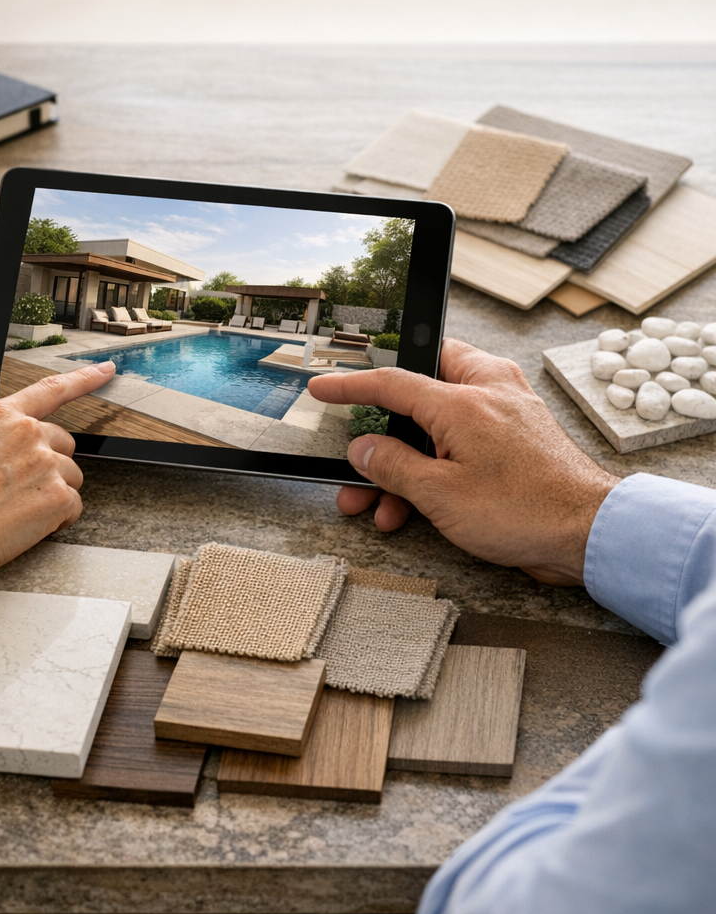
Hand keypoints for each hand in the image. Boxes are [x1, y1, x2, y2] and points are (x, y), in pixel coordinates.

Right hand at [0, 361, 115, 637]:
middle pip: (63, 444)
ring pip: (70, 477)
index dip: (84, 379)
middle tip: (20, 491)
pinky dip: (56, 521)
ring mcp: (46, 462)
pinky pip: (73, 507)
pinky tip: (26, 527)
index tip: (106, 370)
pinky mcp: (57, 495)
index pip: (51, 390)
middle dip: (50, 466)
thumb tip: (5, 448)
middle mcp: (27, 432)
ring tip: (16, 512)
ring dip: (53, 494)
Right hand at [307, 338, 619, 585]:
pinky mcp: (509, 439)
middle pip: (413, 399)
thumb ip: (393, 465)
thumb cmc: (528, 509)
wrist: (591, 534)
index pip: (391, 380)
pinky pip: (456, 445)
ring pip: (431, 428)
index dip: (349, 386)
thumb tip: (364, 449)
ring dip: (402, 468)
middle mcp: (485, 393)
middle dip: (379, 441)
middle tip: (356, 466)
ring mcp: (500, 414)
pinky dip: (432, 471)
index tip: (322, 389)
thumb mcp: (440, 493)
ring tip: (379, 506)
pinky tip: (415, 508)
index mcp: (465, 396)